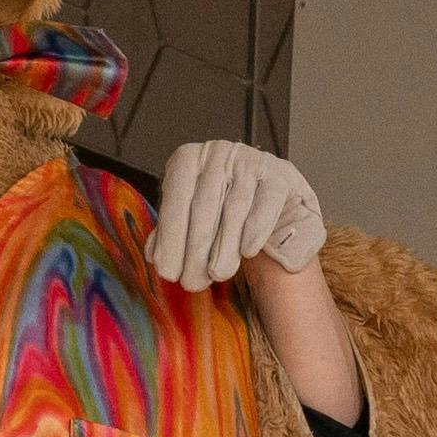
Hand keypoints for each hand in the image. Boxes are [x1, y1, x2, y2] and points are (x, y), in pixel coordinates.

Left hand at [149, 138, 326, 289]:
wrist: (267, 196)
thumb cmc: (220, 207)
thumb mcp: (189, 215)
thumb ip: (171, 232)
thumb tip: (155, 255)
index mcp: (187, 158)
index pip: (175, 198)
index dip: (170, 238)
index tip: (168, 272)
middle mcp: (218, 153)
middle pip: (203, 205)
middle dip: (195, 249)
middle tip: (192, 283)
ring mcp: (250, 160)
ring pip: (235, 207)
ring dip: (224, 245)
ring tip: (217, 274)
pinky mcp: (281, 174)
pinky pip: (267, 203)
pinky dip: (256, 228)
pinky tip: (247, 251)